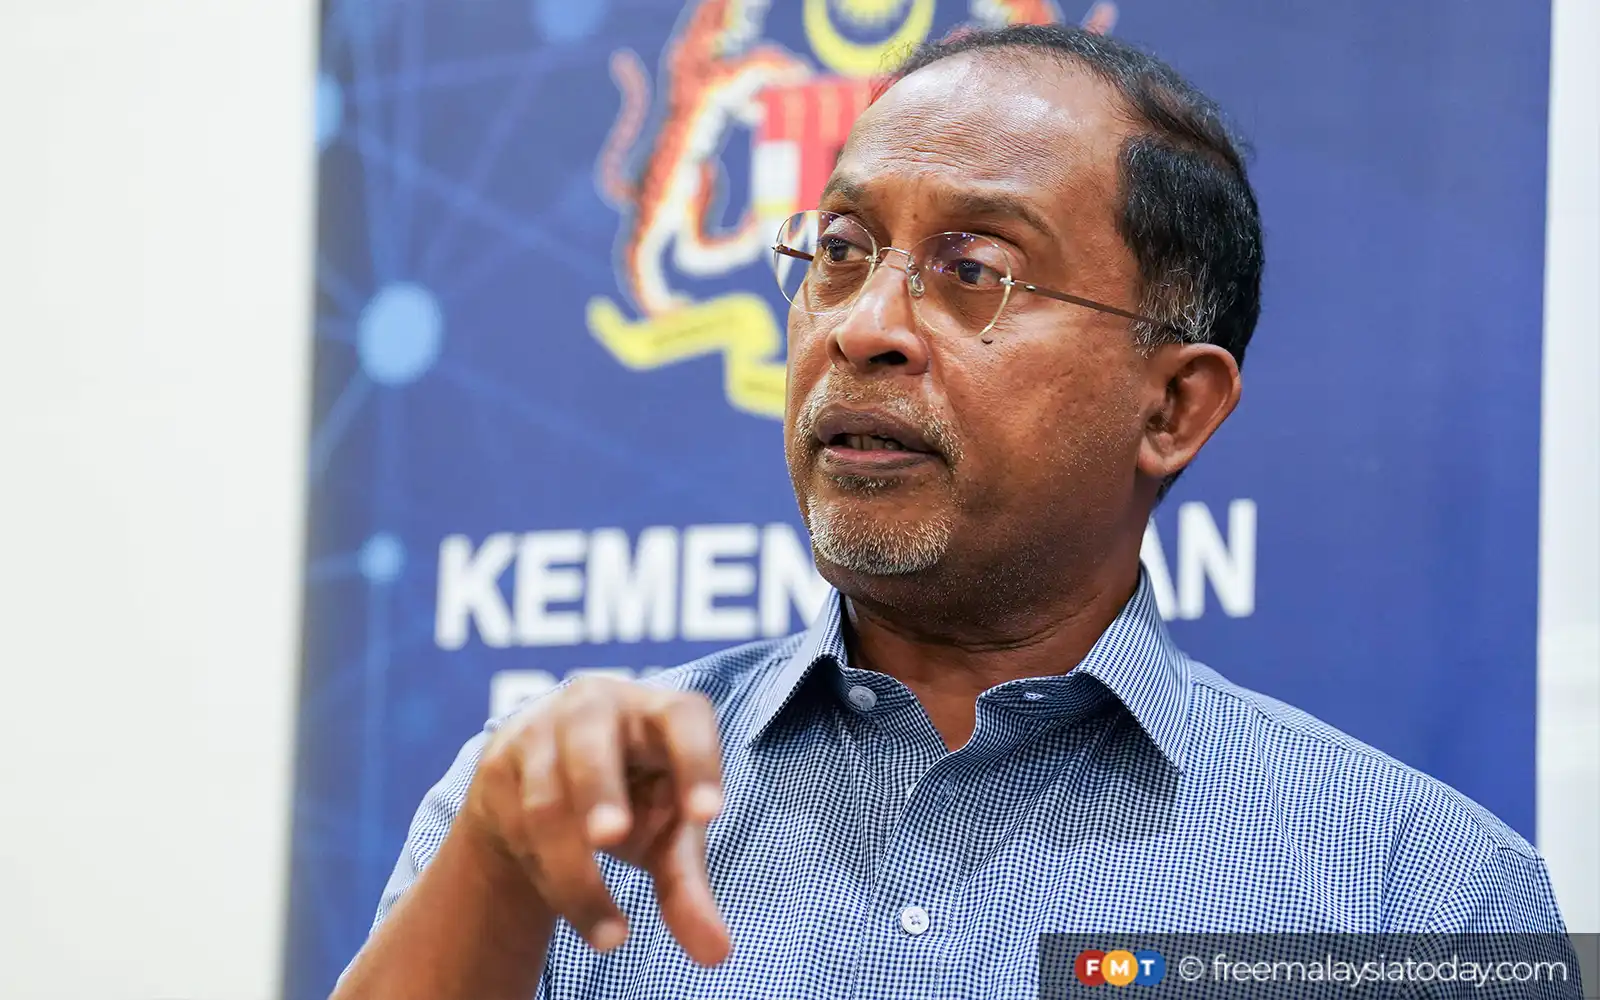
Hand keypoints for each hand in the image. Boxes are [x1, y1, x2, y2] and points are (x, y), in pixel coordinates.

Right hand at [459, 676, 729, 964]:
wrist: (544, 784)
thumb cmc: (631, 799)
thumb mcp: (664, 838)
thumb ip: (688, 889)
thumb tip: (716, 954)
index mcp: (656, 712)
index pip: (683, 717)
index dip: (697, 761)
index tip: (708, 816)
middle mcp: (595, 705)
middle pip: (591, 740)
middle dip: (598, 789)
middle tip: (612, 838)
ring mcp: (539, 730)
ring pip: (547, 802)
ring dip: (575, 875)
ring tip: (613, 938)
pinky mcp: (498, 765)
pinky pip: (518, 826)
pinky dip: (549, 877)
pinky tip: (574, 907)